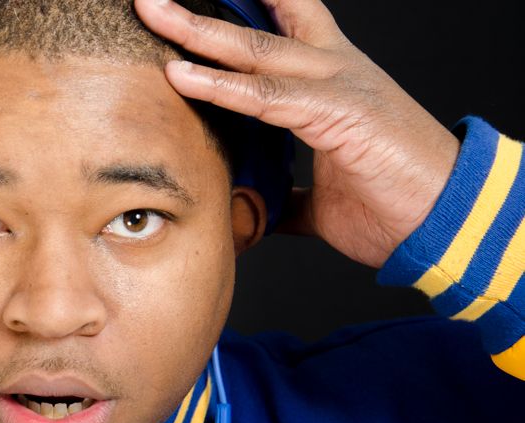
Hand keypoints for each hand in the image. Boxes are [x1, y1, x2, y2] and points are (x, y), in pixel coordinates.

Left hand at [135, 0, 460, 267]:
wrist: (449, 223)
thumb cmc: (393, 203)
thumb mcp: (326, 197)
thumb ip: (289, 193)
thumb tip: (261, 208)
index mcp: (330, 82)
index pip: (281, 27)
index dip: (241, 8)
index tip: (194, 3)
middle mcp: (332, 70)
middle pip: (256, 27)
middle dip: (201, 12)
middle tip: (151, 0)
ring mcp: (337, 85)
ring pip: (255, 50)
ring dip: (199, 34)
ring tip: (154, 16)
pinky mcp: (338, 111)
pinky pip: (266, 96)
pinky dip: (222, 86)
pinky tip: (183, 76)